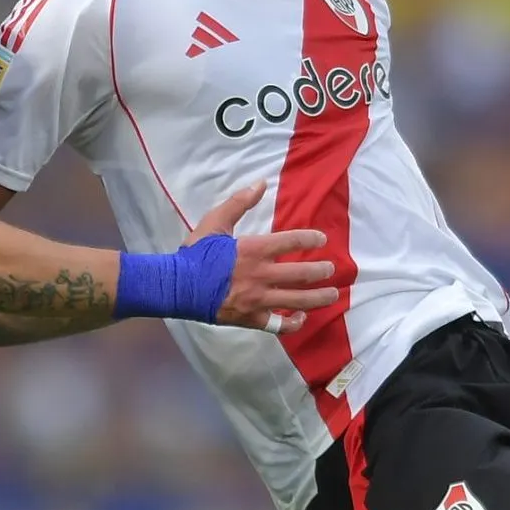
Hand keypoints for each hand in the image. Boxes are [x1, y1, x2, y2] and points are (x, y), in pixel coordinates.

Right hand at [191, 182, 337, 334]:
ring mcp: (258, 300)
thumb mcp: (215, 222)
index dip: (310, 238)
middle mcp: (261, 275)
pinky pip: (279, 325)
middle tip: (331, 269)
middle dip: (320, 271)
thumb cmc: (195, 254)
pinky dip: (293, 323)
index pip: (291, 242)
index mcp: (254, 250)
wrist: (176, 286)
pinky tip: (301, 317)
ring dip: (319, 298)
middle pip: (301, 274)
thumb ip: (239, 203)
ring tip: (332, 295)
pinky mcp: (252, 319)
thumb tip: (261, 183)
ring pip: (297, 301)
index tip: (322, 239)